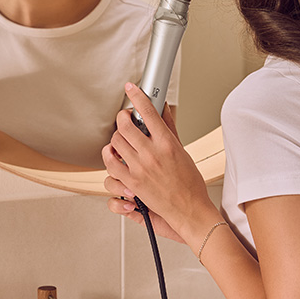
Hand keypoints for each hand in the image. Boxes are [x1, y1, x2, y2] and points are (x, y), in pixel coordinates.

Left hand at [102, 83, 216, 245]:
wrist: (189, 210)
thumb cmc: (189, 183)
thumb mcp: (182, 150)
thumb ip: (169, 127)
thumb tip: (163, 108)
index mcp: (167, 144)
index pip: (148, 111)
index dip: (137, 96)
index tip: (131, 88)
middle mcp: (151, 154)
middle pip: (125, 125)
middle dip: (123, 117)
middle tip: (126, 118)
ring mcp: (139, 168)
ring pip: (115, 142)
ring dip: (117, 136)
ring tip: (123, 138)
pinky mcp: (130, 182)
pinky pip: (110, 164)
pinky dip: (109, 156)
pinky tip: (114, 154)